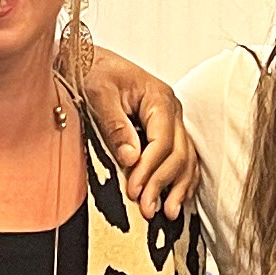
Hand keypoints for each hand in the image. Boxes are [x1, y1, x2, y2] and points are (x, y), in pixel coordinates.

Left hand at [84, 47, 199, 219]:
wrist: (89, 60)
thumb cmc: (93, 71)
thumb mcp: (99, 94)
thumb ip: (115, 125)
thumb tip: (131, 158)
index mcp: (159, 99)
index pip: (163, 142)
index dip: (150, 170)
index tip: (134, 191)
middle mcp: (172, 111)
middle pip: (178, 154)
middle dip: (162, 184)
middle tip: (145, 208)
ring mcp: (171, 122)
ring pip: (186, 159)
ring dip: (177, 187)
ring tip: (167, 213)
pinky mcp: (165, 132)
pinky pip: (182, 159)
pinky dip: (181, 180)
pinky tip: (176, 199)